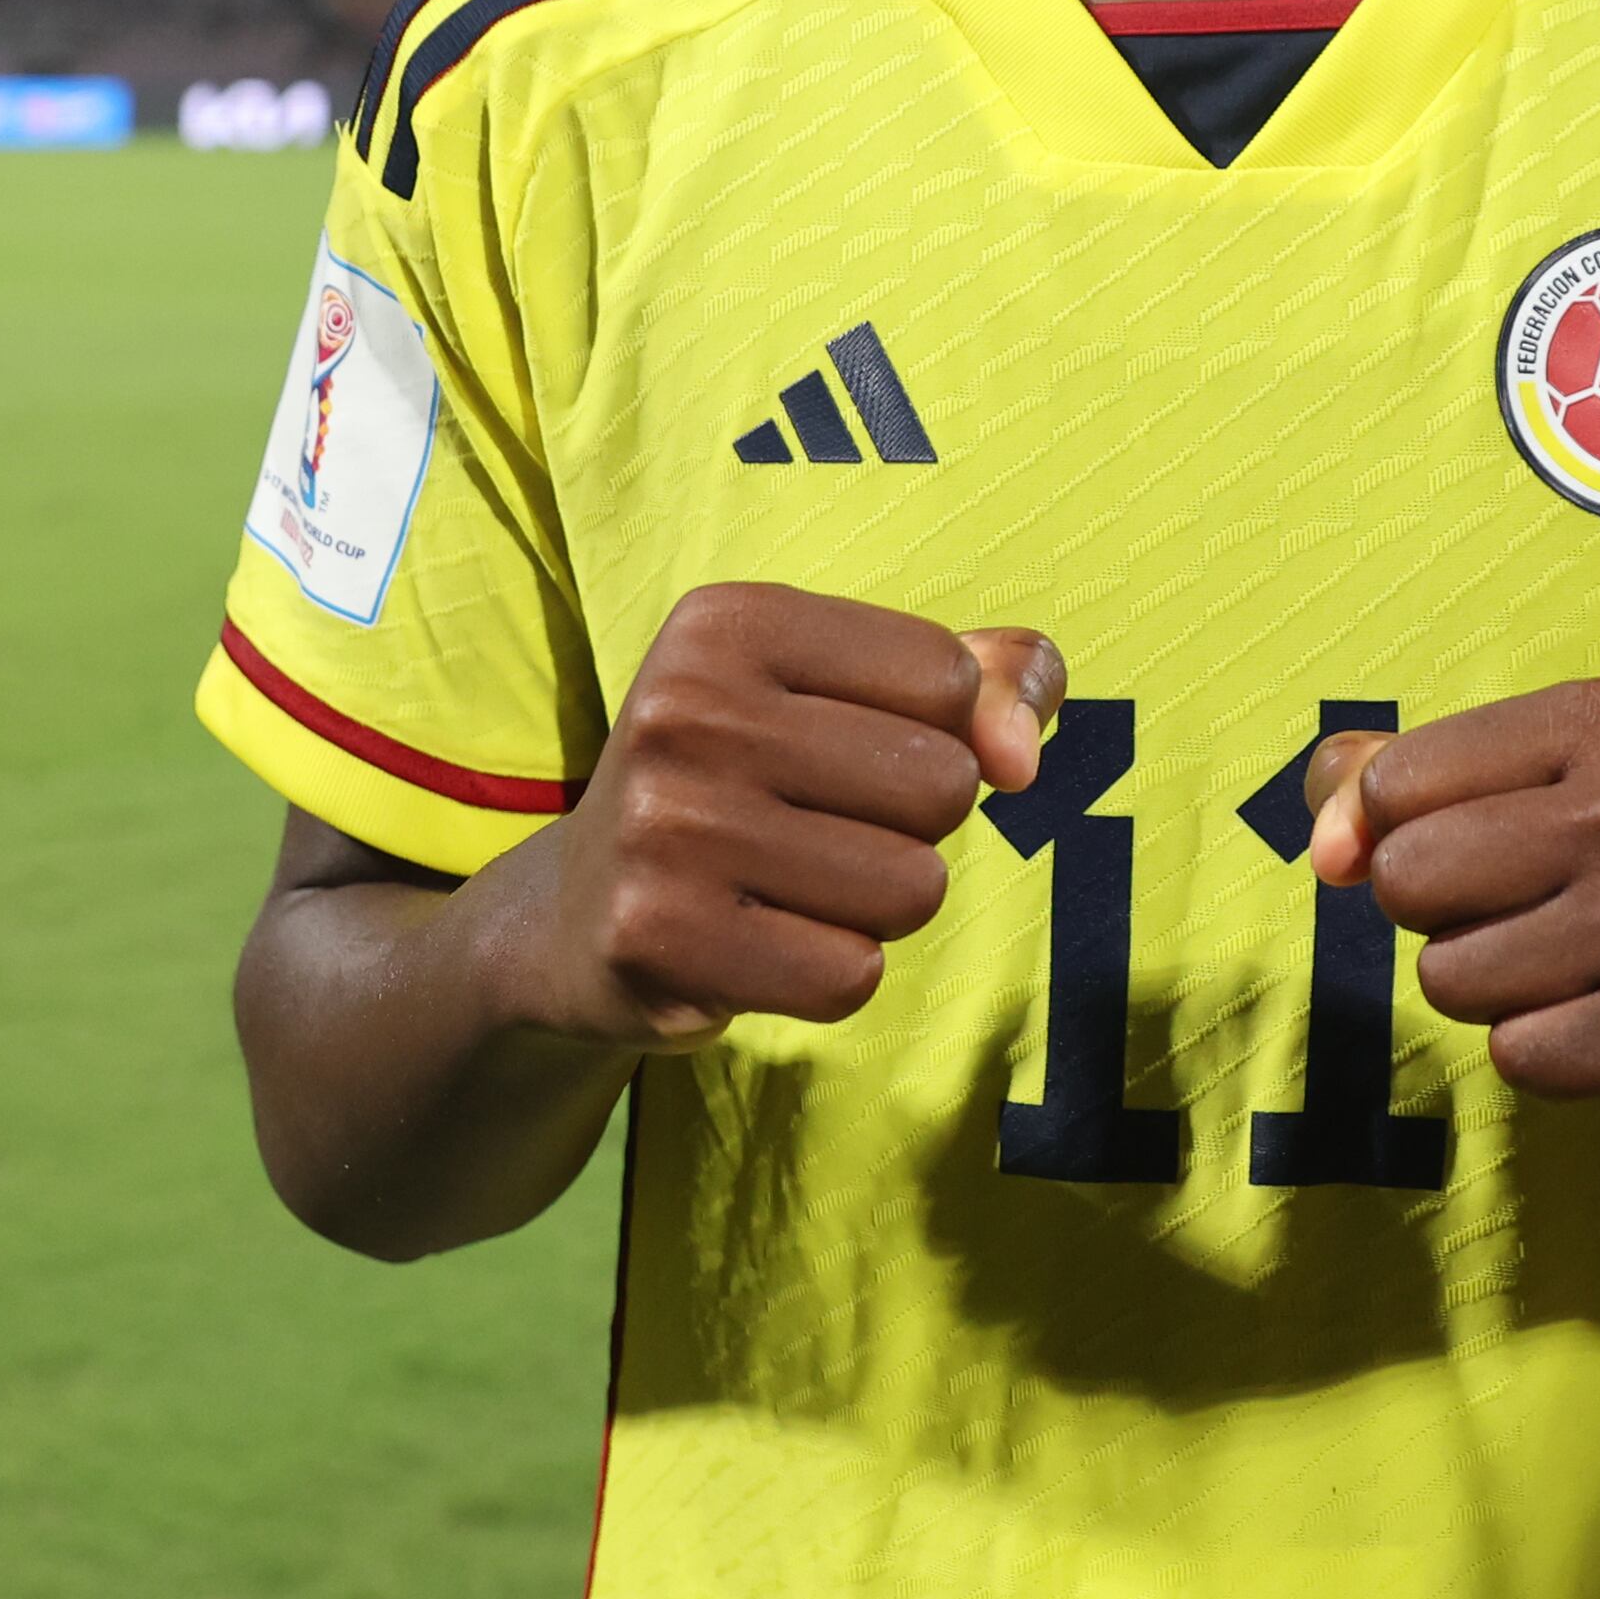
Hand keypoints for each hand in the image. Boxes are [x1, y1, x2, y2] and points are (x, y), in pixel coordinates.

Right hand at [460, 581, 1059, 1050]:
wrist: (575, 914)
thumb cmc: (747, 784)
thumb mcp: (849, 693)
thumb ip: (986, 679)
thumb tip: (1024, 753)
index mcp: (728, 622)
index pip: (946, 678)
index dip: (935, 732)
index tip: (842, 749)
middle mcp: (683, 709)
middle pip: (940, 785)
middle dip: (914, 826)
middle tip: (816, 830)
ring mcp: (663, 827)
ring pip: (911, 888)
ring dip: (878, 907)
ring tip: (790, 888)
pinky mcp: (657, 939)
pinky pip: (851, 975)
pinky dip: (831, 974)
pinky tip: (761, 945)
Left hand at [1301, 677, 1599, 1158]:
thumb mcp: (1588, 788)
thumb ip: (1429, 783)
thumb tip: (1321, 833)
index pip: (1398, 777)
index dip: (1392, 838)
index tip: (1459, 863)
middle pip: (1410, 877)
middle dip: (1451, 922)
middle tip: (1551, 924)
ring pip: (1452, 977)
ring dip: (1505, 999)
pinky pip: (1519, 1056)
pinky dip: (1558, 1060)